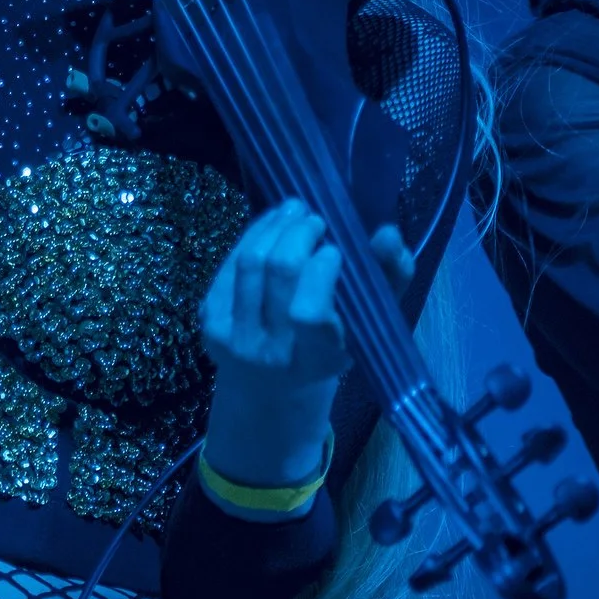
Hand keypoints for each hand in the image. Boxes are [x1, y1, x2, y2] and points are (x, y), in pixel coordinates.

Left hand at [201, 200, 410, 388]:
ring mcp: (234, 338)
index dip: (320, 272)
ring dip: (276, 225)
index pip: (309, 314)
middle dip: (299, 233)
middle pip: (279, 272)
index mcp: (316, 359)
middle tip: (316, 219)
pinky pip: (230, 264)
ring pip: (252, 261)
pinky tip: (273, 224)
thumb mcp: (368, 322)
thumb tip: (387, 233)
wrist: (270, 389)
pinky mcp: (209, 322)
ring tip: (296, 210)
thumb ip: (390, 278)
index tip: (335, 250)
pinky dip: (254, 234)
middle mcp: (270, 354)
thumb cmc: (332, 347)